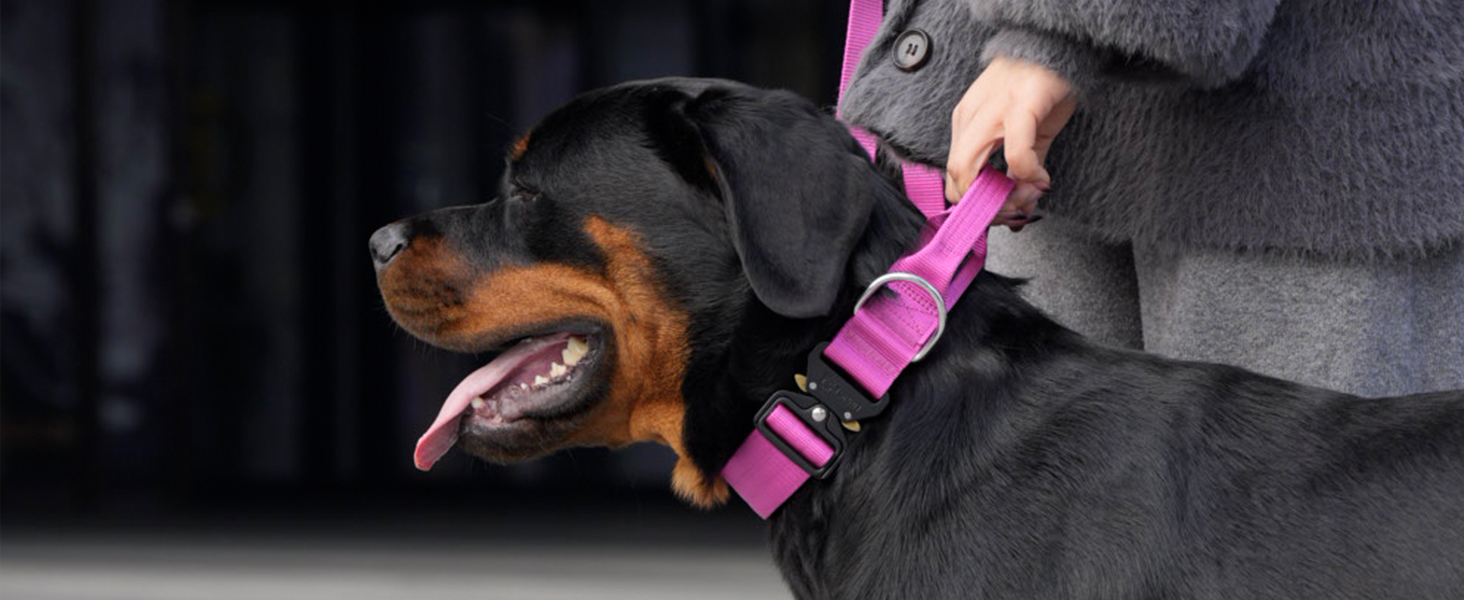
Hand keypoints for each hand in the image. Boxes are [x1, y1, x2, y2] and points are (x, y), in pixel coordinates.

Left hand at [946, 56, 1075, 229]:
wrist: (1056, 45)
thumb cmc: (1039, 86)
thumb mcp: (1024, 131)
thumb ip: (1019, 169)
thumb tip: (1020, 205)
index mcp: (966, 123)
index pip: (954, 176)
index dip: (974, 205)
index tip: (1002, 215)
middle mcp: (971, 118)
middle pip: (955, 178)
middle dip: (984, 208)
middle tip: (1013, 214)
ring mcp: (991, 111)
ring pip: (969, 169)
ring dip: (999, 198)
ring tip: (1027, 199)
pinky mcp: (1019, 106)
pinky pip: (1015, 153)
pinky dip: (1028, 175)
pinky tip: (1042, 179)